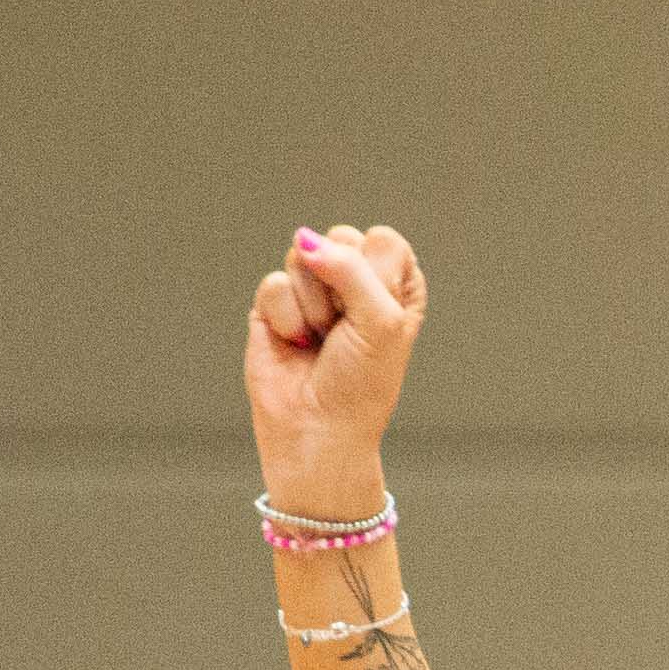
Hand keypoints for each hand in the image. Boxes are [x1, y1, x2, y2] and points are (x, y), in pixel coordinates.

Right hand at [246, 223, 427, 503]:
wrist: (318, 430)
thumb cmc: (361, 385)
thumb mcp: (380, 322)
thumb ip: (351, 269)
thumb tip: (305, 239)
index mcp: (395, 283)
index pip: (383, 239)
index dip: (376, 276)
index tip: (377, 319)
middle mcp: (355, 280)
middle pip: (340, 239)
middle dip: (341, 290)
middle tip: (346, 332)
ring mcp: (313, 289)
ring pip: (303, 256)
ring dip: (313, 307)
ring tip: (321, 340)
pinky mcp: (276, 304)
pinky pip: (274, 283)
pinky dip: (286, 319)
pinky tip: (295, 343)